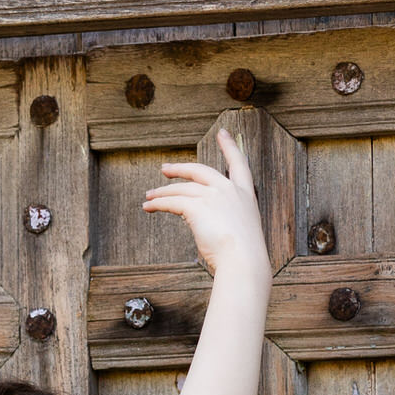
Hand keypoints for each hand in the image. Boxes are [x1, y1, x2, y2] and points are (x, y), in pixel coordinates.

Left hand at [142, 126, 264, 280]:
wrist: (244, 261)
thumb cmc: (244, 256)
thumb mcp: (240, 232)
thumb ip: (225, 220)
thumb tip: (200, 219)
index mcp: (244, 194)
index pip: (239, 164)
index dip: (229, 147)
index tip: (223, 133)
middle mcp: (228, 190)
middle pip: (200, 170)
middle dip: (180, 169)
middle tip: (165, 169)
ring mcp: (212, 196)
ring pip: (182, 188)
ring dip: (163, 192)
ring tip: (150, 196)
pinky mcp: (196, 207)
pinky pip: (172, 202)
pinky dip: (158, 204)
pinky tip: (149, 207)